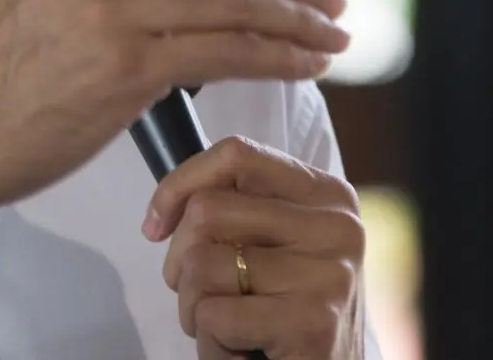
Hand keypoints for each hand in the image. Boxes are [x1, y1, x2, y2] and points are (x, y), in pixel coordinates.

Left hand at [149, 136, 365, 359]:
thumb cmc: (287, 314)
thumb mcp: (275, 247)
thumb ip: (236, 212)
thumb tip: (161, 213)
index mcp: (327, 195)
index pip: (236, 154)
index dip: (180, 184)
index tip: (156, 225)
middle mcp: (337, 226)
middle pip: (208, 210)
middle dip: (180, 261)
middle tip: (200, 297)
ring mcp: (328, 274)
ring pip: (202, 265)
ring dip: (194, 309)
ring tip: (226, 328)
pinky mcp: (312, 323)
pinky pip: (214, 316)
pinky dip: (209, 344)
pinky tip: (239, 352)